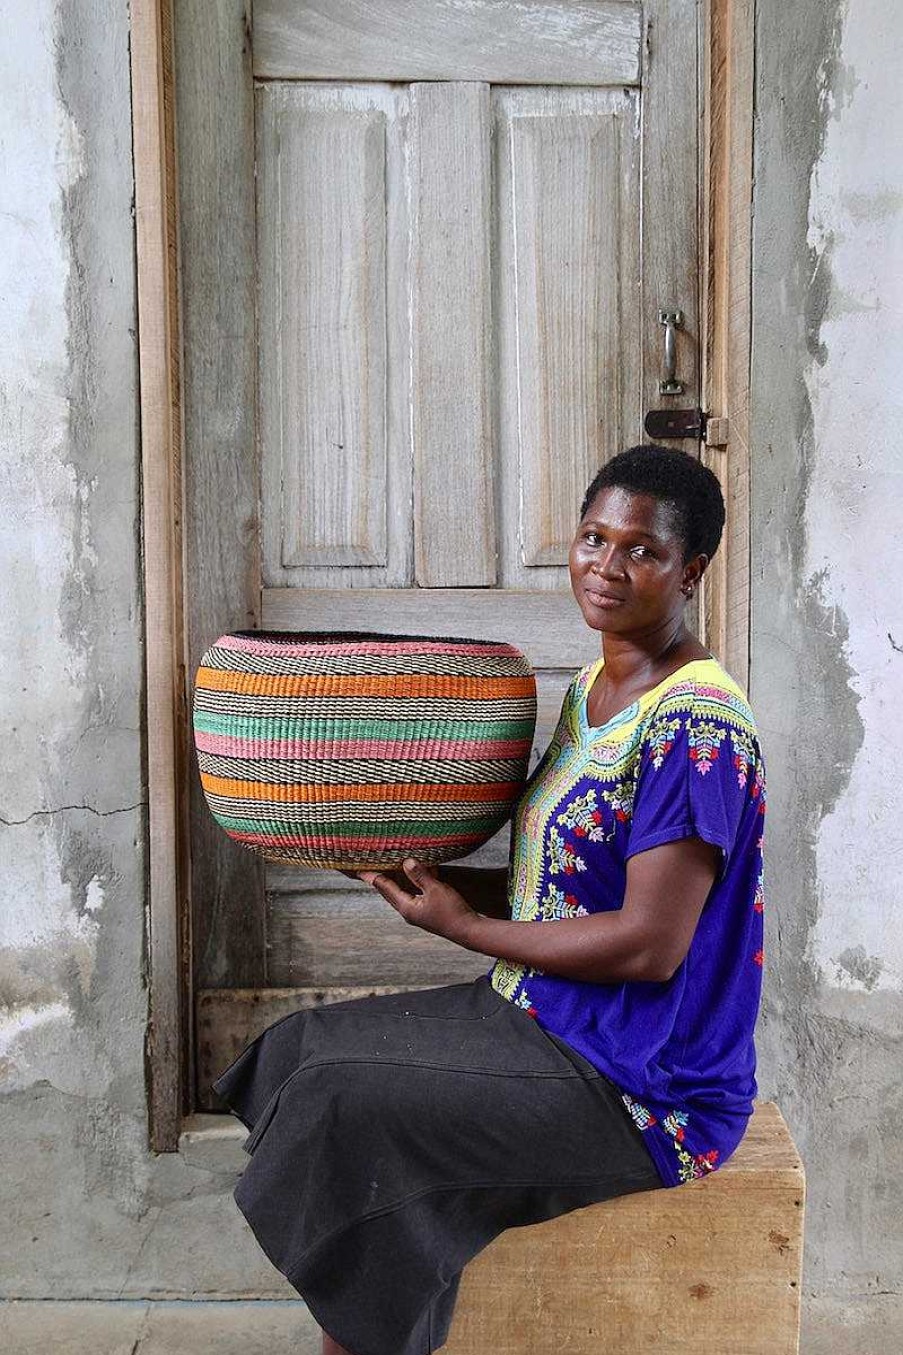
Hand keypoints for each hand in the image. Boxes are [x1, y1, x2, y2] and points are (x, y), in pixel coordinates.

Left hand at [357, 857, 480, 947]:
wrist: (468, 930)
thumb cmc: (452, 911)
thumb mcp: (435, 889)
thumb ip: (420, 875)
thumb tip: (406, 862)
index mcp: (406, 907)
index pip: (386, 888)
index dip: (374, 877)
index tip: (360, 870)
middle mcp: (408, 911)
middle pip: (391, 891)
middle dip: (382, 878)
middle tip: (370, 866)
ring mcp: (418, 912)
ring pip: (404, 891)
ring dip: (400, 878)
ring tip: (391, 866)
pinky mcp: (428, 911)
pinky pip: (417, 893)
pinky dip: (416, 882)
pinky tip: (423, 870)